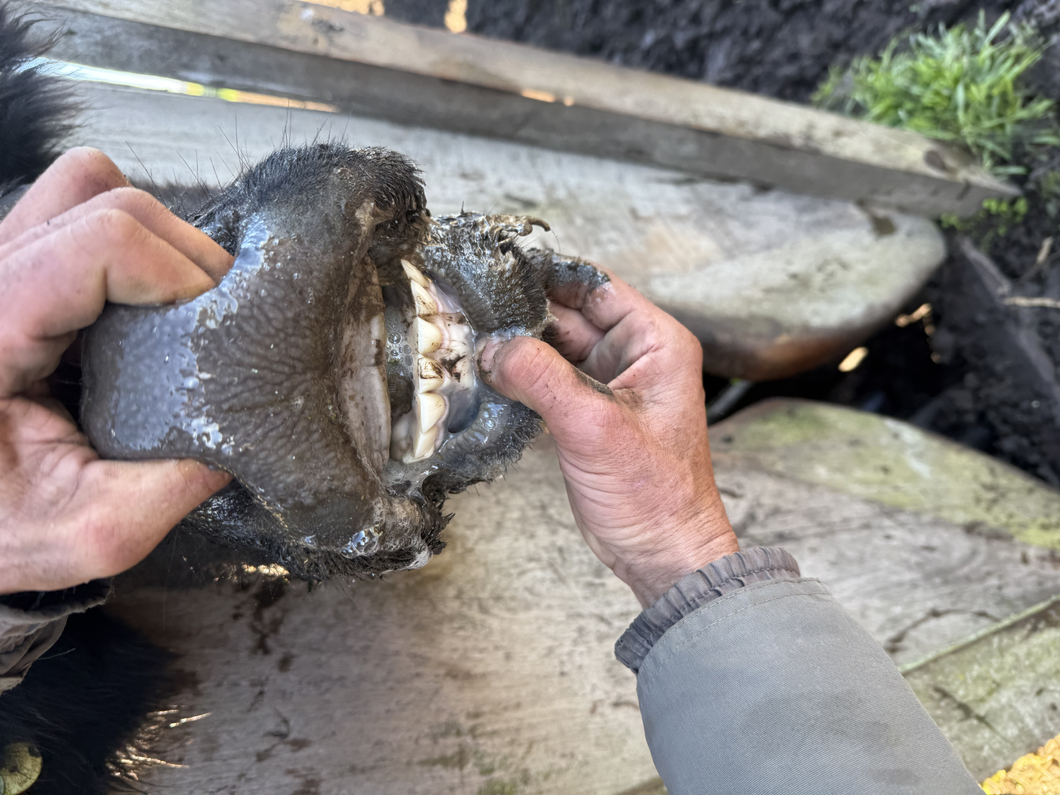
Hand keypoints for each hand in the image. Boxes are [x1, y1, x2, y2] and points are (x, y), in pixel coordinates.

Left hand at [0, 148, 232, 594]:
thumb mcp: (87, 533)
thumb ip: (169, 489)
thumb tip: (241, 436)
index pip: (104, 241)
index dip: (182, 274)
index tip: (212, 331)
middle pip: (110, 201)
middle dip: (185, 258)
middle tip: (209, 326)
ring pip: (91, 186)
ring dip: (155, 238)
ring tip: (174, 308)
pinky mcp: (13, 265)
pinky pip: (79, 207)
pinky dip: (130, 241)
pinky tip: (139, 302)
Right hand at [482, 265, 737, 607]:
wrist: (662, 554)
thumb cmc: (656, 496)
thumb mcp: (595, 427)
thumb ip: (542, 378)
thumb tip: (494, 347)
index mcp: (655, 342)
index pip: (594, 286)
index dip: (547, 275)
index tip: (498, 267)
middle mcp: (633, 356)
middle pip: (565, 315)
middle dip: (519, 314)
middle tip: (468, 308)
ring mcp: (606, 385)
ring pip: (550, 348)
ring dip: (513, 347)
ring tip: (467, 338)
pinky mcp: (584, 414)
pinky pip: (543, 381)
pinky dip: (515, 378)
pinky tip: (482, 375)